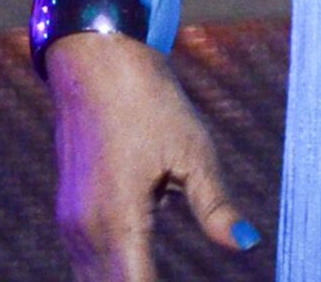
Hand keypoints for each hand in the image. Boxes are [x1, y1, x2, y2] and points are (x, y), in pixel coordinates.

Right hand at [51, 34, 259, 279]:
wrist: (95, 59)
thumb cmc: (150, 100)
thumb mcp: (194, 151)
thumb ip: (216, 207)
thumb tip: (249, 246)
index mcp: (118, 222)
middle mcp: (86, 232)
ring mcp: (72, 224)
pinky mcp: (70, 213)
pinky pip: (88, 267)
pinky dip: (112, 280)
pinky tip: (138, 278)